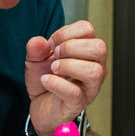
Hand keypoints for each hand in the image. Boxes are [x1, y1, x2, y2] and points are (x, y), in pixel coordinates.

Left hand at [25, 20, 106, 135]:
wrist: (40, 106)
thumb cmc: (46, 78)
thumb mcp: (36, 59)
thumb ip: (35, 48)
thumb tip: (38, 42)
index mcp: (88, 51)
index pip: (88, 29)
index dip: (66, 32)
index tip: (51, 44)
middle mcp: (96, 67)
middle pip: (99, 47)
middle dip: (70, 47)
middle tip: (55, 56)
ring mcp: (90, 86)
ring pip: (94, 71)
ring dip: (68, 66)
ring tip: (53, 69)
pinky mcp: (79, 103)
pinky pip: (75, 92)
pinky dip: (57, 84)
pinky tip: (46, 80)